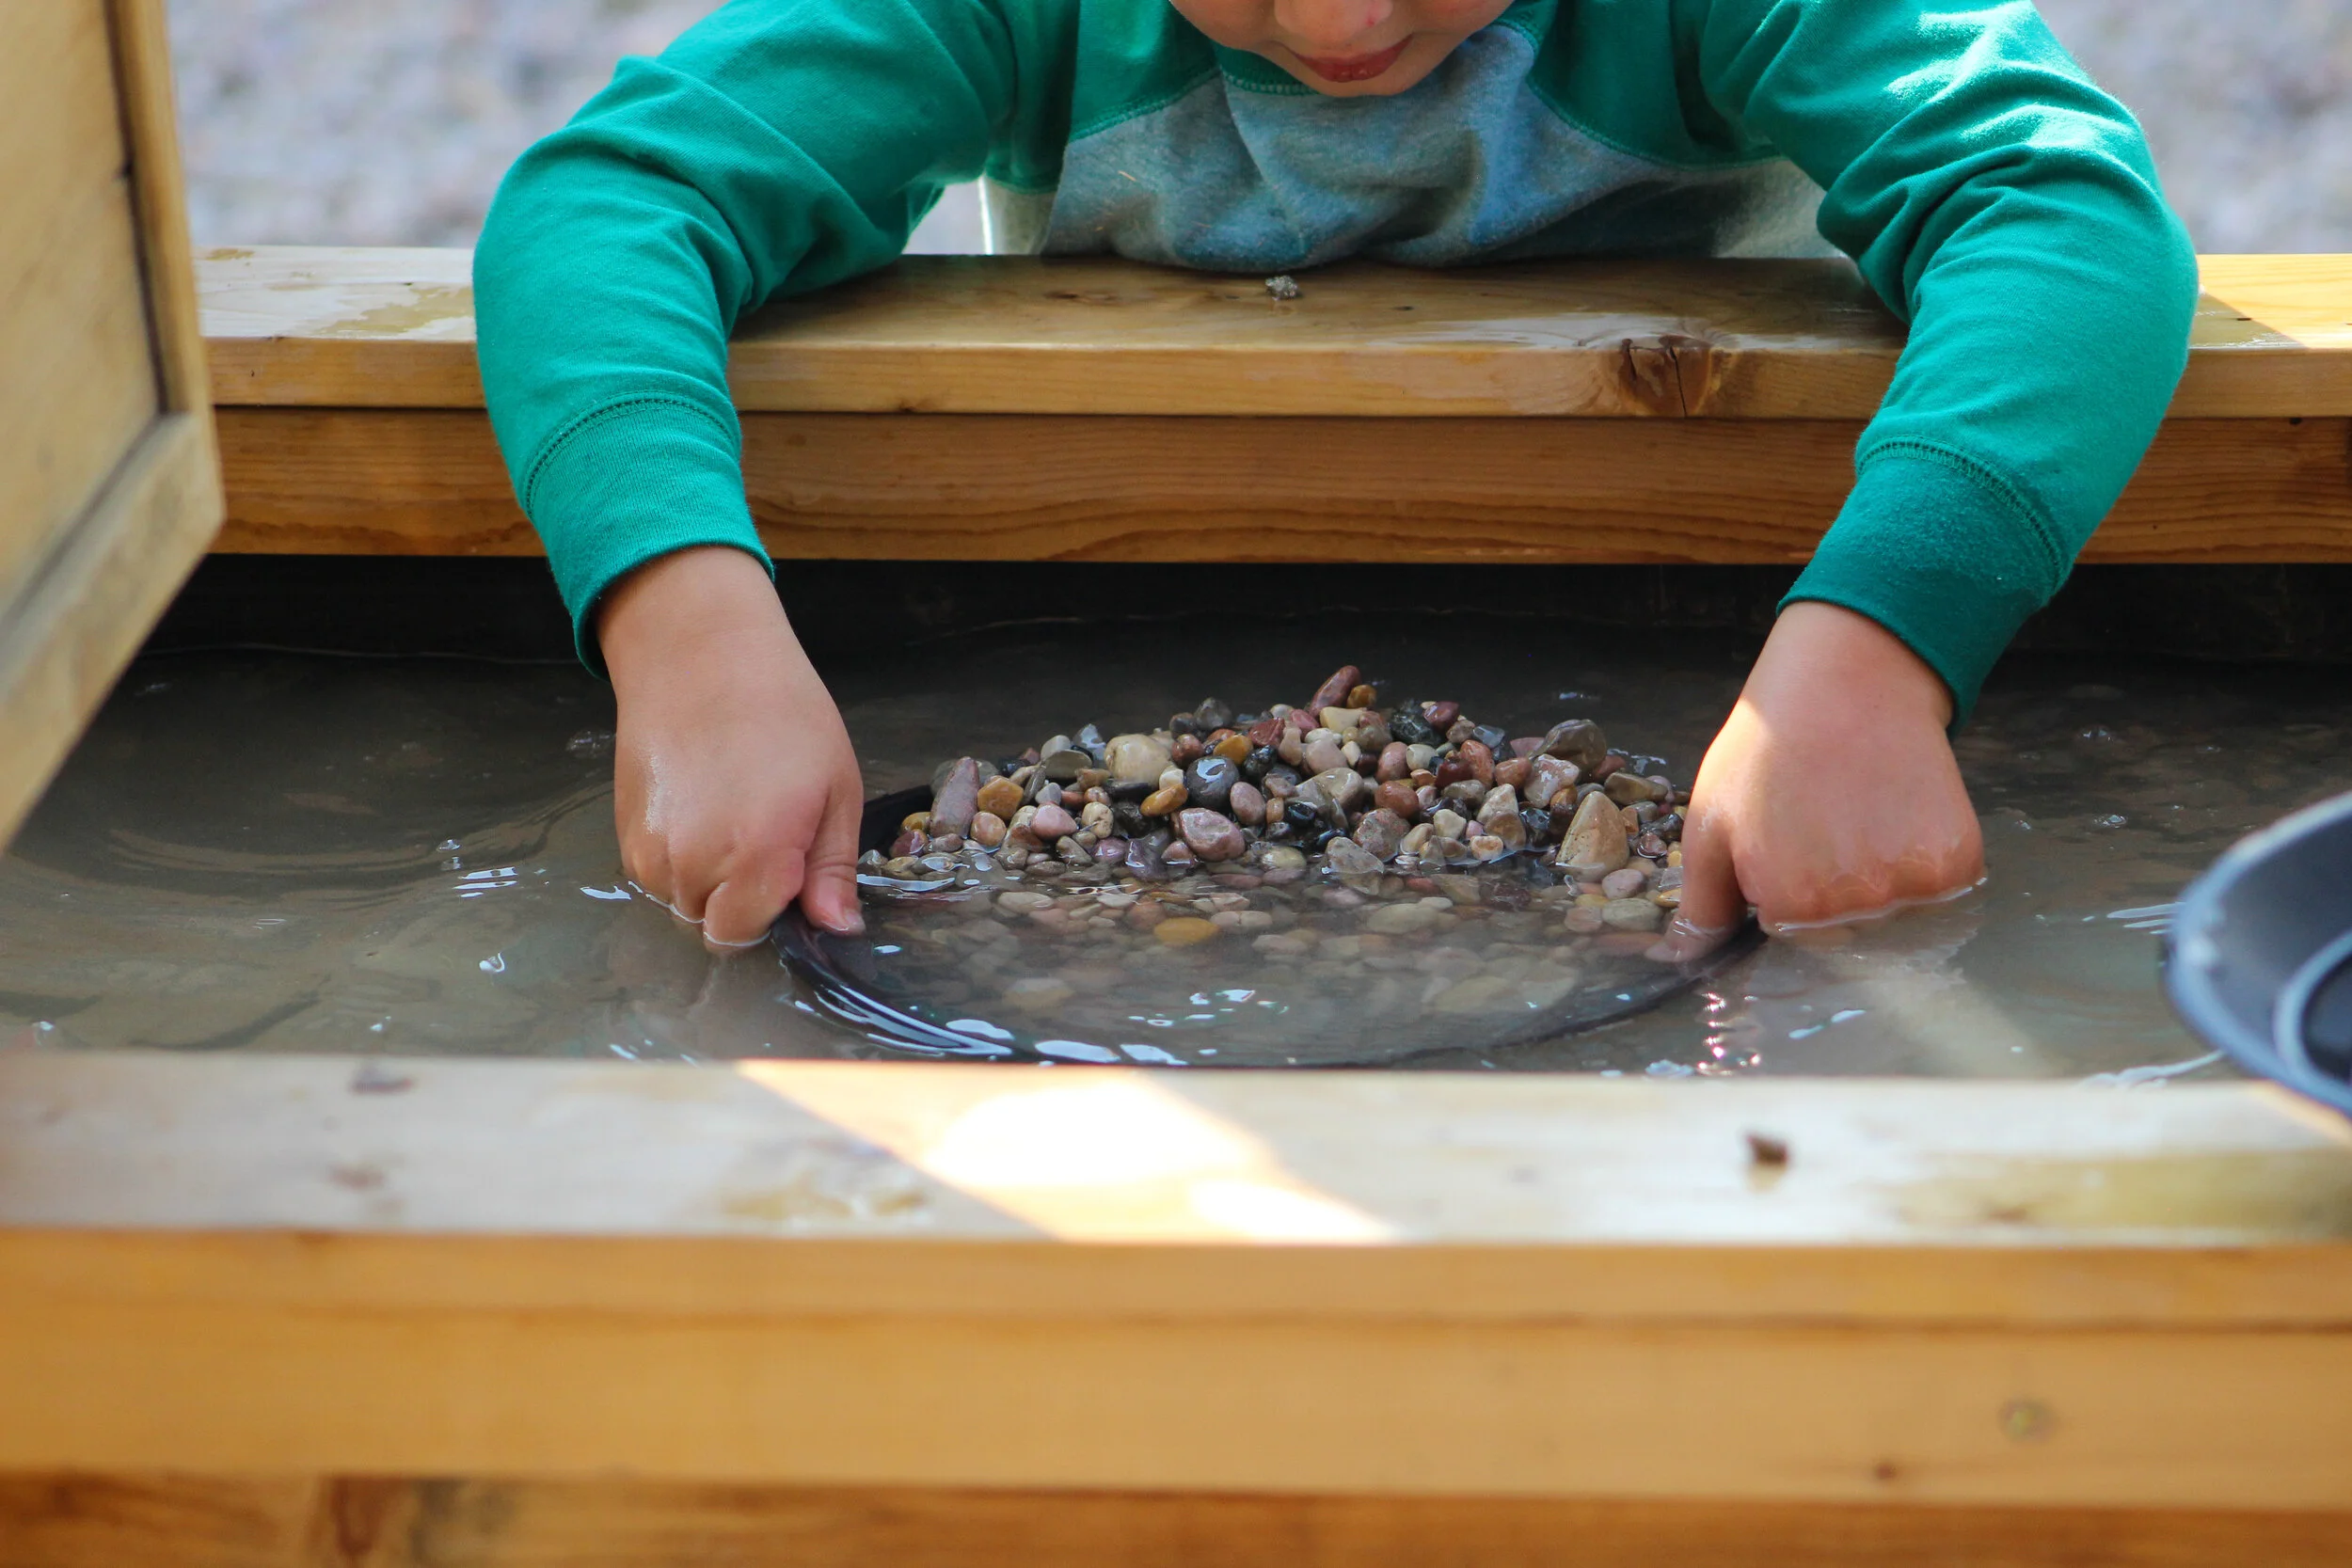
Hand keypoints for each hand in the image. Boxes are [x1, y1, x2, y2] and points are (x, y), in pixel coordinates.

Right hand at [597, 546, 865, 952]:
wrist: (701, 655)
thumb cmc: (785, 714)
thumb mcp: (837, 788)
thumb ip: (832, 871)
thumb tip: (837, 931)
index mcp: (757, 856)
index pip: (747, 936)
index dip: (774, 916)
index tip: (791, 878)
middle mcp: (695, 865)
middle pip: (714, 927)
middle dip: (742, 903)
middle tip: (765, 842)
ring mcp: (651, 851)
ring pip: (683, 904)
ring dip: (708, 884)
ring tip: (730, 817)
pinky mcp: (624, 834)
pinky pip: (656, 878)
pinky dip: (678, 862)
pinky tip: (699, 811)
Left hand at [1658, 601, 1983, 959]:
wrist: (1847, 679)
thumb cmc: (1767, 749)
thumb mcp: (1712, 821)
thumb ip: (1703, 903)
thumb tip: (1682, 963)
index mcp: (1793, 905)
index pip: (1789, 939)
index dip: (1779, 894)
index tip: (1784, 846)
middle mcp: (1858, 907)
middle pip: (1844, 937)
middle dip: (1827, 896)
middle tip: (1822, 827)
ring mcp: (1914, 886)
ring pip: (1892, 917)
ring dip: (1876, 881)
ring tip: (1856, 817)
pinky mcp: (1959, 863)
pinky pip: (1938, 892)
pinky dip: (1918, 862)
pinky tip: (1893, 815)